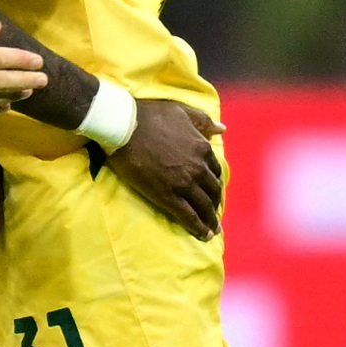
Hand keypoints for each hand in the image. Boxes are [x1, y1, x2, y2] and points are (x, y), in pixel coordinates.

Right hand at [108, 98, 222, 239]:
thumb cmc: (149, 115)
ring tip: (212, 229)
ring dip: (210, 220)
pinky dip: (198, 227)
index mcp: (202, 147)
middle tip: (214, 214)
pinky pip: (188, 216)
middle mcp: (197, 167)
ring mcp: (183, 183)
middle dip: (214, 204)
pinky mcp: (167, 196)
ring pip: (203, 206)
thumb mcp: (181, 111)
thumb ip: (203, 121)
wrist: (123, 125)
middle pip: (212, 191)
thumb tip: (222, 129)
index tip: (213, 192)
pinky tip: (202, 235)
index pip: (215, 171)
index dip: (215, 183)